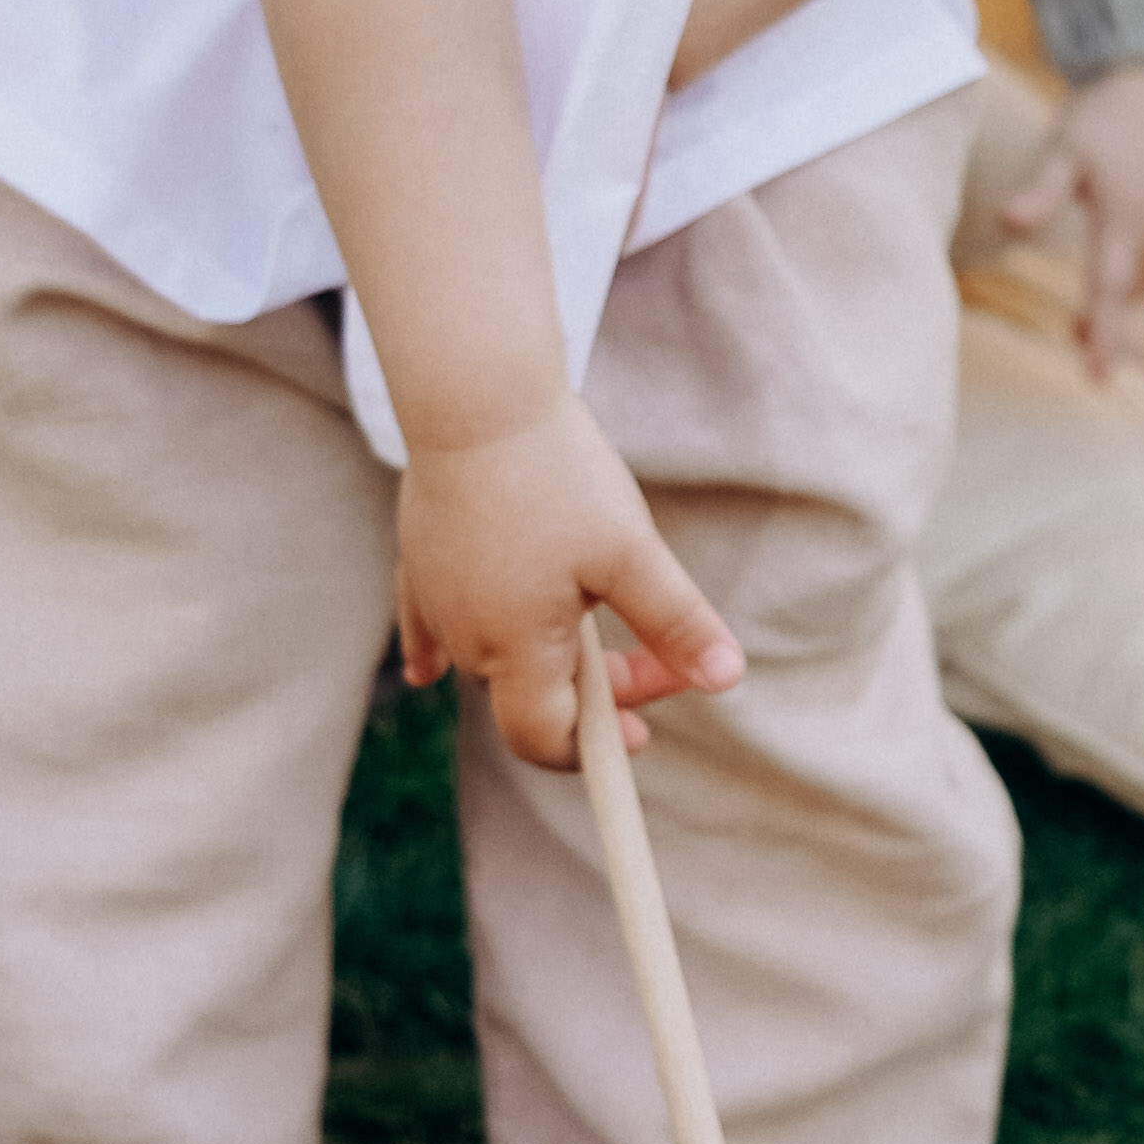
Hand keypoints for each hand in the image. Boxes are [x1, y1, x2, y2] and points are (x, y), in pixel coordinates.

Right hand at [395, 393, 741, 772]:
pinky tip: (428, 670)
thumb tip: (725, 676)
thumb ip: (675, 621)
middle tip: (656, 656)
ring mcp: (435, 601)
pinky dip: (441, 649)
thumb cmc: (556, 477)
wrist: (474, 400)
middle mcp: (467, 638)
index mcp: (516, 649)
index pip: (546, 738)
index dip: (598, 744)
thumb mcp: (631, 553)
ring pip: (490, 657)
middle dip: (595, 691)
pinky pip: (428, 627)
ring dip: (545, 658)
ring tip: (594, 629)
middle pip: (527, 697)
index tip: (645, 729)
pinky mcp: (418, 563)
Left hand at [999, 60, 1143, 376]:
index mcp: (1128, 222)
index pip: (1112, 295)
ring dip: (1143, 299)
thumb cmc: (1107, 110)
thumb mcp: (1064, 148)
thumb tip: (1007, 225)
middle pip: (1138, 293)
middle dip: (1111, 317)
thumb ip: (1040, 191)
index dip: (1104, 340)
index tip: (1096, 380)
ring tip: (1121, 312)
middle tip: (1076, 332)